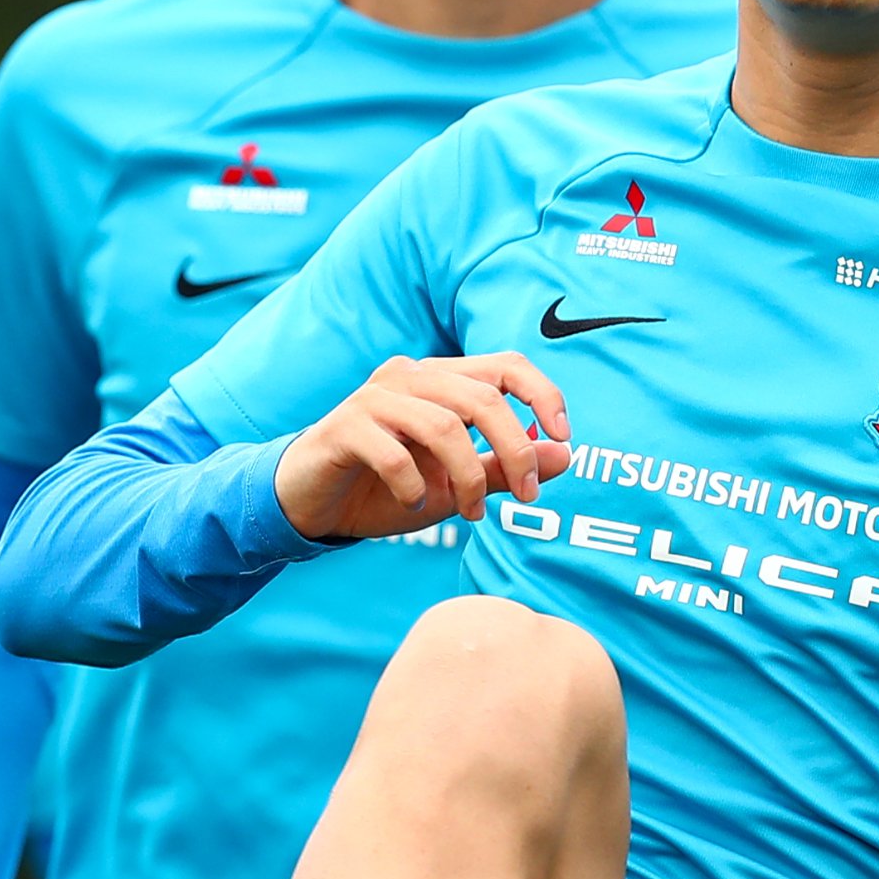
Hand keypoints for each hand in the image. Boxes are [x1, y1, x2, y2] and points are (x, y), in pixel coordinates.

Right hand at [275, 352, 573, 541]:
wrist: (313, 501)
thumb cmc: (387, 487)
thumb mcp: (455, 483)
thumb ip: (502, 467)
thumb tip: (564, 456)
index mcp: (442, 379)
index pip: (506, 365)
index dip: (543, 394)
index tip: (564, 435)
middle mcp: (411, 377)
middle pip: (482, 398)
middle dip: (514, 450)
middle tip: (525, 496)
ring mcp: (375, 398)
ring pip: (443, 425)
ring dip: (467, 477)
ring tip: (470, 513)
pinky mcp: (344, 428)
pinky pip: (394, 453)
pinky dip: (414, 485)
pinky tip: (415, 504)